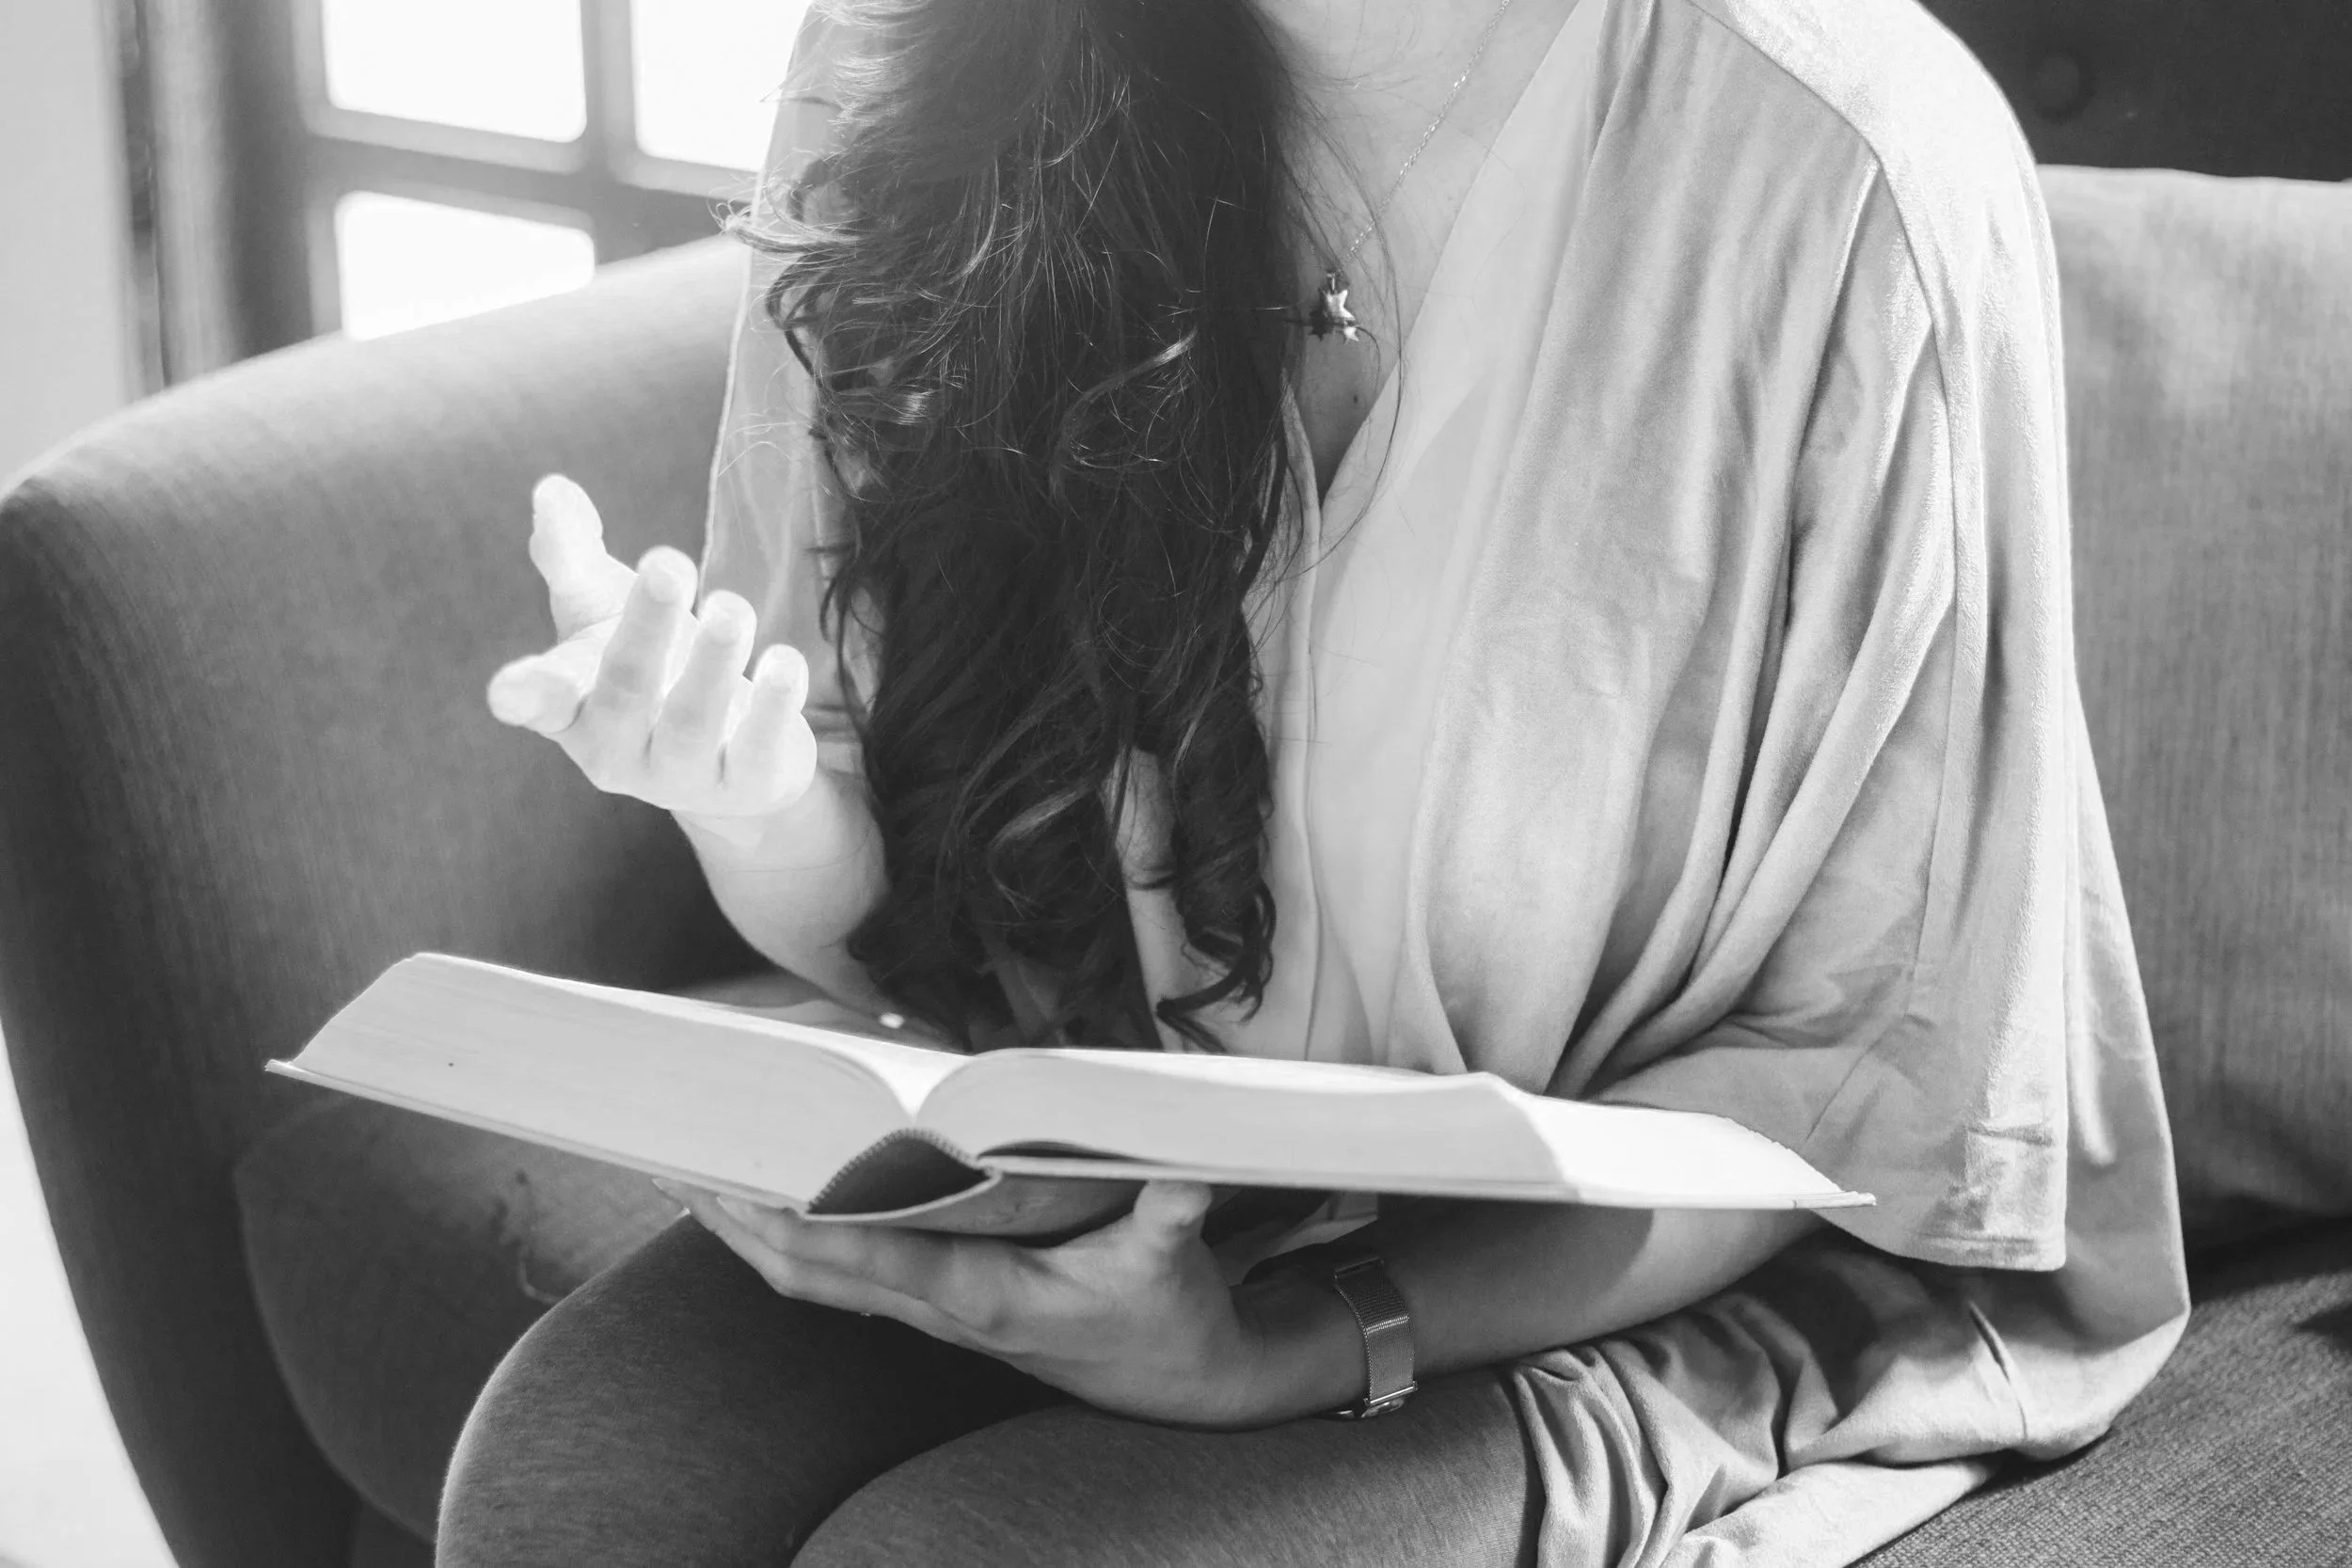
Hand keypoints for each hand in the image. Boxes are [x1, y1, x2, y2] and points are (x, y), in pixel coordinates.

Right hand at [484, 475, 817, 833]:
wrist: (727, 751)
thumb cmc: (648, 664)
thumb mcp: (603, 608)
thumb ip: (570, 553)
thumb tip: (551, 489)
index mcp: (573, 706)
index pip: (543, 702)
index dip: (526, 695)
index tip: (509, 689)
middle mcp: (619, 749)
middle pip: (628, 690)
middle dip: (647, 627)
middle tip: (668, 563)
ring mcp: (682, 775)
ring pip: (694, 721)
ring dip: (712, 661)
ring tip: (728, 606)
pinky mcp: (747, 784)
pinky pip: (756, 751)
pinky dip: (772, 706)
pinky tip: (783, 659)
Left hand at [656, 1179, 1325, 1428]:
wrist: (1179, 1383)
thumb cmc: (1169, 1315)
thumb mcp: (1175, 1258)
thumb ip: (1173, 1208)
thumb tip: (1184, 1163)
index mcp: (988, 1296)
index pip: (877, 1259)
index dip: (807, 1226)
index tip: (748, 1185)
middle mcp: (945, 1310)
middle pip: (815, 1273)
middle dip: (743, 1224)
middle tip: (681, 1161)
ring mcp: (934, 1315)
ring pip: (815, 1281)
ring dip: (749, 1236)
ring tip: (692, 1176)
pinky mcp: (937, 1307)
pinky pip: (841, 1277)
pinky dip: (788, 1243)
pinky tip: (760, 1207)